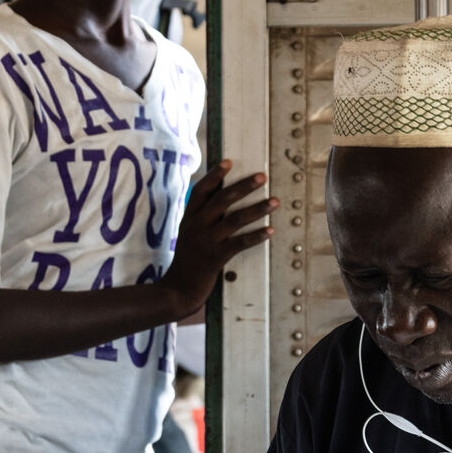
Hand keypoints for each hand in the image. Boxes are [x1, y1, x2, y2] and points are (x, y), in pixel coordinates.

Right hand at [161, 160, 277, 315]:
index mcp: (188, 219)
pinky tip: (270, 231)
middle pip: (221, 199)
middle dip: (244, 186)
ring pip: (234, 219)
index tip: (228, 162)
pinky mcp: (215, 258)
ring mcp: (205, 242)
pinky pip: (239, 243)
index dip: (214, 175)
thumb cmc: (186, 264)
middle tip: (262, 176)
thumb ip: (200, 220)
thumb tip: (221, 205)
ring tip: (274, 201)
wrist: (177, 290)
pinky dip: (256, 236)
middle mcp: (196, 226)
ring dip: (257, 209)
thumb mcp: (187, 237)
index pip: (200, 191)